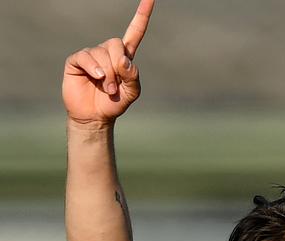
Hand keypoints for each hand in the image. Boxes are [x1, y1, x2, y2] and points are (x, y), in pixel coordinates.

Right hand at [62, 0, 154, 124]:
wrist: (95, 117)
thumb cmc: (114, 104)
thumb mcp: (131, 93)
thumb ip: (133, 77)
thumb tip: (124, 60)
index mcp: (124, 56)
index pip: (135, 32)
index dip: (142, 15)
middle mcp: (108, 51)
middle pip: (116, 44)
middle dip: (118, 66)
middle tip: (114, 86)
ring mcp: (92, 54)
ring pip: (102, 54)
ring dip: (107, 75)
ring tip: (106, 89)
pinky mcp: (77, 60)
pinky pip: (86, 56)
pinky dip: (94, 68)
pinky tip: (97, 77)